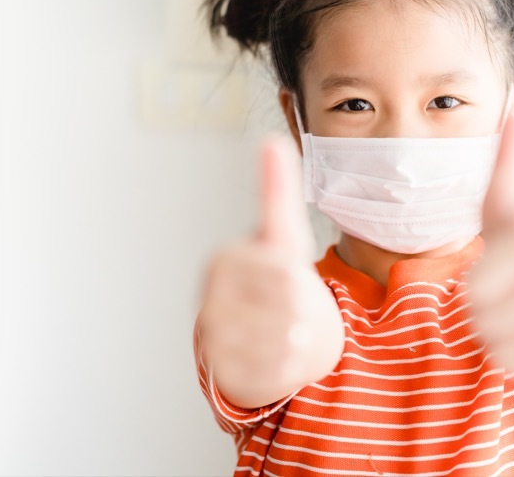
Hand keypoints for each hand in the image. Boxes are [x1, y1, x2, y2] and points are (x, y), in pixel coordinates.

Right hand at [198, 135, 344, 408]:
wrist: (264, 336)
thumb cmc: (278, 280)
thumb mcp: (283, 233)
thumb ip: (277, 188)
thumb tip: (271, 140)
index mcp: (224, 261)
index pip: (284, 274)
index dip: (300, 282)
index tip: (290, 280)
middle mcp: (210, 299)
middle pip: (286, 310)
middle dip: (302, 313)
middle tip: (291, 310)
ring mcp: (214, 338)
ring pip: (282, 342)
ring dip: (297, 340)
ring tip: (287, 331)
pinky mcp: (223, 373)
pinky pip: (274, 372)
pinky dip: (288, 365)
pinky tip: (280, 354)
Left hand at [466, 96, 513, 383]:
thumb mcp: (507, 201)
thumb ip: (507, 153)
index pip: (476, 289)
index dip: (475, 280)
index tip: (499, 267)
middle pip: (477, 313)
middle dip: (477, 306)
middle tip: (501, 289)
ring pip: (491, 340)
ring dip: (490, 329)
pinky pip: (508, 362)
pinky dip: (508, 354)